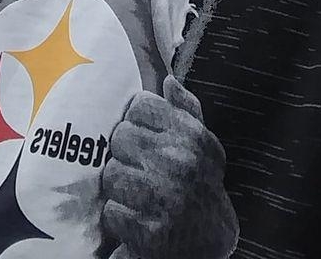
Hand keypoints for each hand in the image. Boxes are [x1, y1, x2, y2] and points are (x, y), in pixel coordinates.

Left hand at [102, 74, 238, 258]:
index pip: (139, 105)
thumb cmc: (199, 185)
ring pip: (111, 174)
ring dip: (119, 188)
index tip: (146, 137)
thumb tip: (168, 80)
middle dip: (125, 155)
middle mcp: (181, 163)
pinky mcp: (150, 233)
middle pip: (120, 137)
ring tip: (136, 194)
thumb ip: (186, 110)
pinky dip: (119, 218)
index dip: (137, 122)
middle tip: (139, 169)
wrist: (209, 244)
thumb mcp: (203, 146)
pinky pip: (111, 211)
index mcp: (192, 137)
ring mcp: (165, 198)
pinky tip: (136, 217)